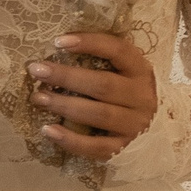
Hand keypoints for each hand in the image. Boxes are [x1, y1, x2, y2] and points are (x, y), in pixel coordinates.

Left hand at [27, 29, 157, 155]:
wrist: (153, 132)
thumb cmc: (125, 93)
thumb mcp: (122, 72)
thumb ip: (99, 61)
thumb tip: (58, 49)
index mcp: (139, 70)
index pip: (117, 50)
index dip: (89, 43)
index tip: (58, 41)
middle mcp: (141, 97)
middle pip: (102, 84)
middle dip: (66, 77)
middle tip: (36, 70)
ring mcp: (134, 125)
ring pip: (98, 114)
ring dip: (64, 105)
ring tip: (38, 98)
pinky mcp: (123, 148)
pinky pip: (96, 146)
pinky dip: (70, 139)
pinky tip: (48, 130)